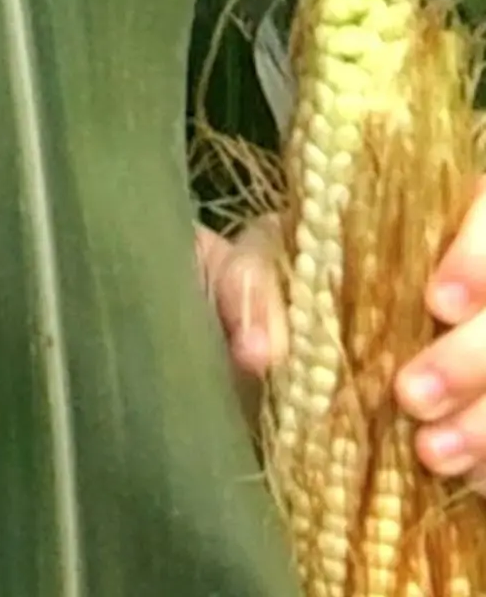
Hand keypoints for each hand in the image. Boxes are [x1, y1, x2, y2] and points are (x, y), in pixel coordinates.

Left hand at [200, 182, 485, 477]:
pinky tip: (463, 475)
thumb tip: (260, 351)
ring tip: (429, 451)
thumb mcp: (242, 275)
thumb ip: (247, 292)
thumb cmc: (261, 298)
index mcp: (424, 229)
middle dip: (474, 356)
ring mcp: (478, 353)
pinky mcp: (477, 409)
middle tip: (411, 393)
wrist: (245, 361)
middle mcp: (470, 294)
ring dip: (485, 418)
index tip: (437, 301)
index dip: (480, 256)